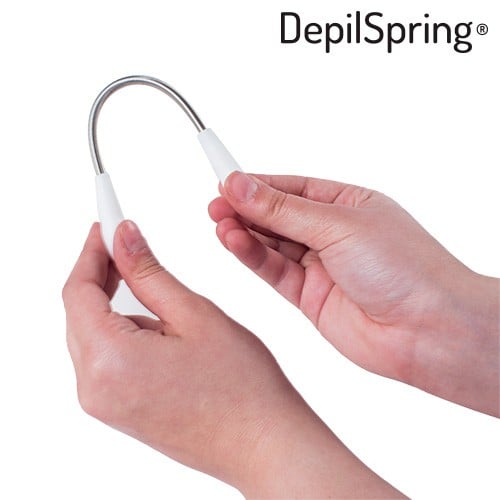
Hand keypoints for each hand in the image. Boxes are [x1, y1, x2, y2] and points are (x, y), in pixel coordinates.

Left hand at [63, 222, 401, 497]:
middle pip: (79, 314)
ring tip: (149, 284)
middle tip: (125, 245)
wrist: (263, 444)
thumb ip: (149, 272)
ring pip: (93, 335)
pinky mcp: (119, 411)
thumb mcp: (194, 314)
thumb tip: (122, 238)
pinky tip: (155, 323)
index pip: (78, 291)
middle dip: (101, 275)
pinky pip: (105, 359)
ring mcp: (105, 405)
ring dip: (114, 303)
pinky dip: (121, 331)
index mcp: (109, 362)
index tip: (105, 228)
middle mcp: (95, 390)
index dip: (91, 253)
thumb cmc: (242, 386)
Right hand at [209, 172, 498, 416]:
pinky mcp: (308, 296)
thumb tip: (241, 185)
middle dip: (246, 208)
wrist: (427, 331)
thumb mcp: (337, 224)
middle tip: (216, 202)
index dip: (257, 183)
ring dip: (244, 231)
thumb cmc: (404, 268)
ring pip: (271, 243)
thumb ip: (283, 210)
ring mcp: (319, 265)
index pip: (292, 187)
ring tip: (220, 220)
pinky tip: (233, 241)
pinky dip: (252, 255)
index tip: (225, 179)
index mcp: (347, 204)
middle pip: (277, 215)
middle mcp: (332, 234)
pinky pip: (273, 270)